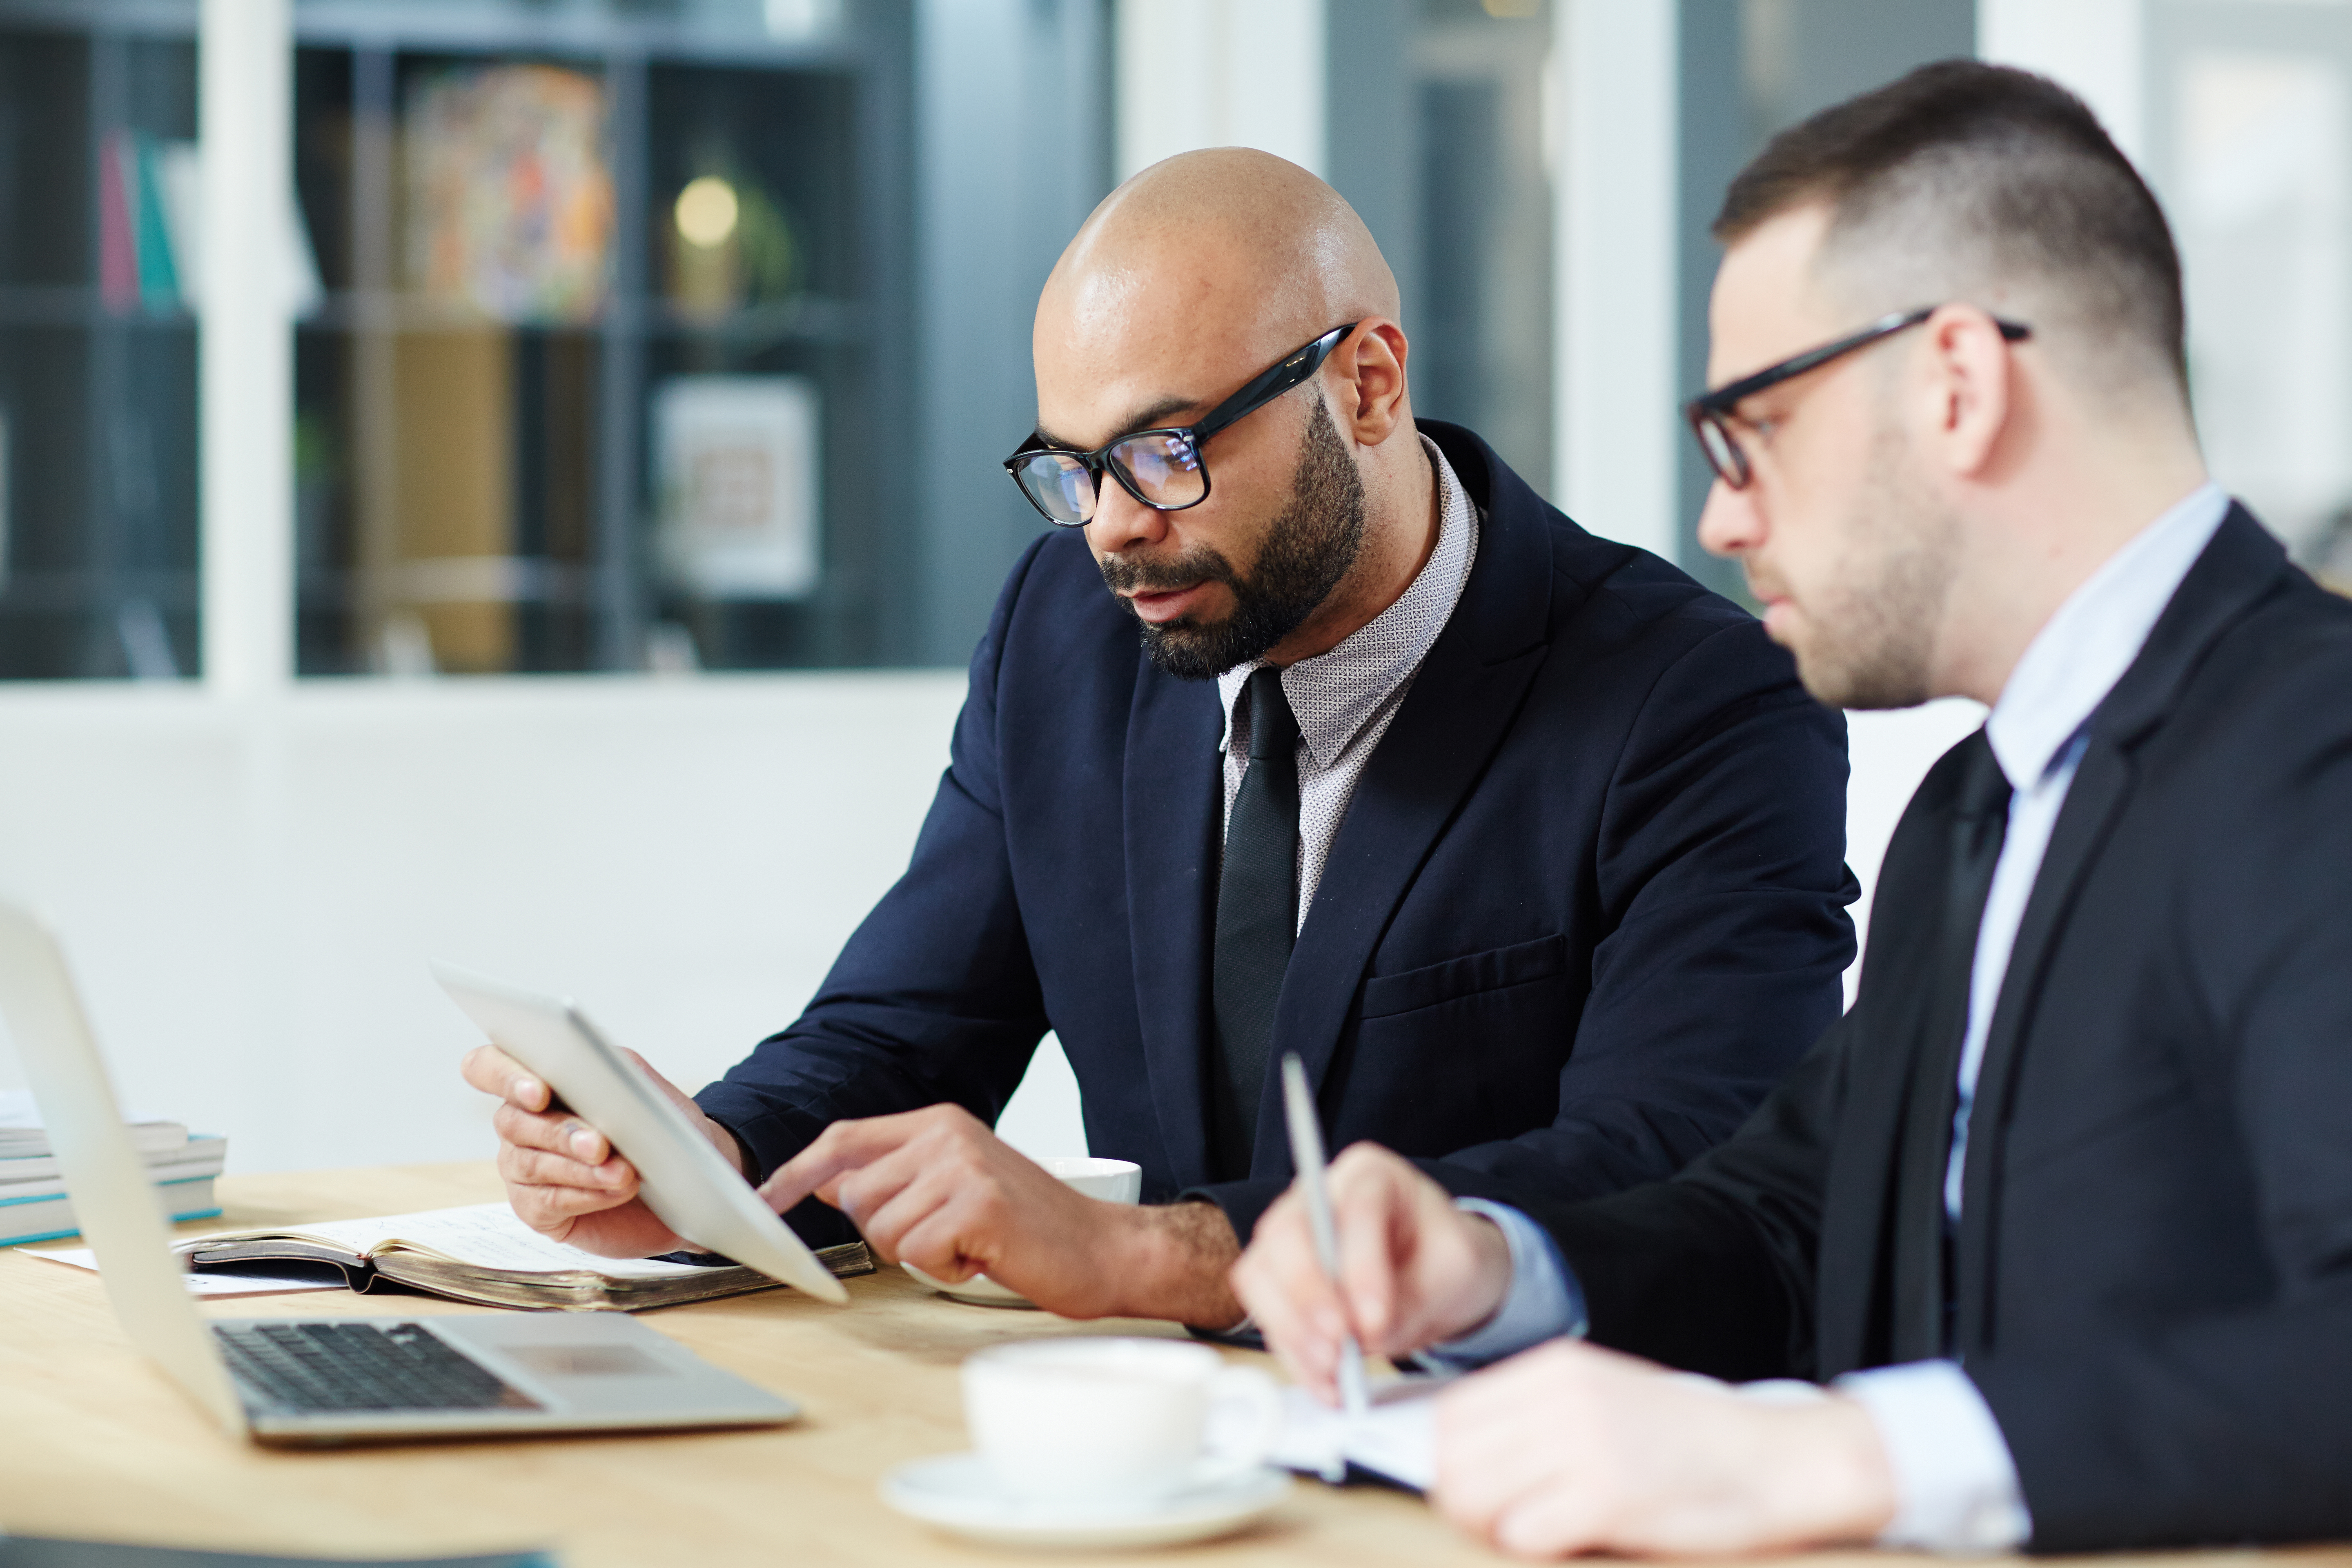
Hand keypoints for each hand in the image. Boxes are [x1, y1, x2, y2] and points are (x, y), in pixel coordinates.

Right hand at [459, 1043, 748, 1257]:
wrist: (685, 1182)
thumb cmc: (659, 1128)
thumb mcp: (646, 1089)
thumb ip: (616, 1071)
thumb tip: (592, 1069)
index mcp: (536, 1081)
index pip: (487, 1067)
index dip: (503, 1075)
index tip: (539, 1091)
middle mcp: (520, 1124)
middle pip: (512, 1121)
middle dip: (560, 1132)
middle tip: (600, 1144)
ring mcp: (522, 1168)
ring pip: (532, 1163)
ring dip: (580, 1168)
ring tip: (623, 1172)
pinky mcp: (535, 1209)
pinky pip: (548, 1202)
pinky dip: (587, 1195)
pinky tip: (617, 1190)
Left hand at [759, 1104, 1241, 1323]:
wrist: (1105, 1249)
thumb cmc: (1032, 1227)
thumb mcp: (959, 1185)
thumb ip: (898, 1177)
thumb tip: (829, 1183)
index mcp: (939, 1123)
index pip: (844, 1139)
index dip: (798, 1173)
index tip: (766, 1200)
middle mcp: (946, 1135)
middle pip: (855, 1195)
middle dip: (888, 1232)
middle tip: (945, 1237)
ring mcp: (963, 1167)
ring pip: (882, 1230)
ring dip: (921, 1254)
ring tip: (970, 1245)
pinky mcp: (977, 1205)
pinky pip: (917, 1253)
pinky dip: (946, 1270)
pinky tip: (983, 1257)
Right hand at [1231, 1142, 1511, 1401]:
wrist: (1435, 1275)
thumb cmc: (1444, 1257)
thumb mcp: (1456, 1270)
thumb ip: (1416, 1298)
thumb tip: (1366, 1335)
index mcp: (1370, 1174)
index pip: (1354, 1210)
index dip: (1360, 1267)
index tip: (1376, 1319)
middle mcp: (1318, 1196)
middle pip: (1287, 1234)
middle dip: (1308, 1296)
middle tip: (1339, 1346)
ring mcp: (1290, 1237)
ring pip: (1261, 1275)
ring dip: (1291, 1330)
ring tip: (1332, 1371)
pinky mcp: (1278, 1280)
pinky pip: (1265, 1313)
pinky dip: (1292, 1353)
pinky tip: (1324, 1381)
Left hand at [1434, 1340, 1896, 1557]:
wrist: (1777, 1458)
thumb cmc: (1689, 1441)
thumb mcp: (1603, 1397)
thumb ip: (1537, 1414)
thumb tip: (1461, 1452)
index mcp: (1556, 1369)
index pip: (1450, 1415)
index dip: (1448, 1462)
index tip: (1471, 1488)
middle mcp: (1561, 1398)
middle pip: (1451, 1457)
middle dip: (1461, 1499)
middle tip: (1497, 1522)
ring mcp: (1584, 1444)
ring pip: (1474, 1495)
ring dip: (1490, 1526)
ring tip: (1533, 1530)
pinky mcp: (1608, 1495)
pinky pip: (1522, 1533)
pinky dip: (1532, 1545)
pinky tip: (1569, 1539)